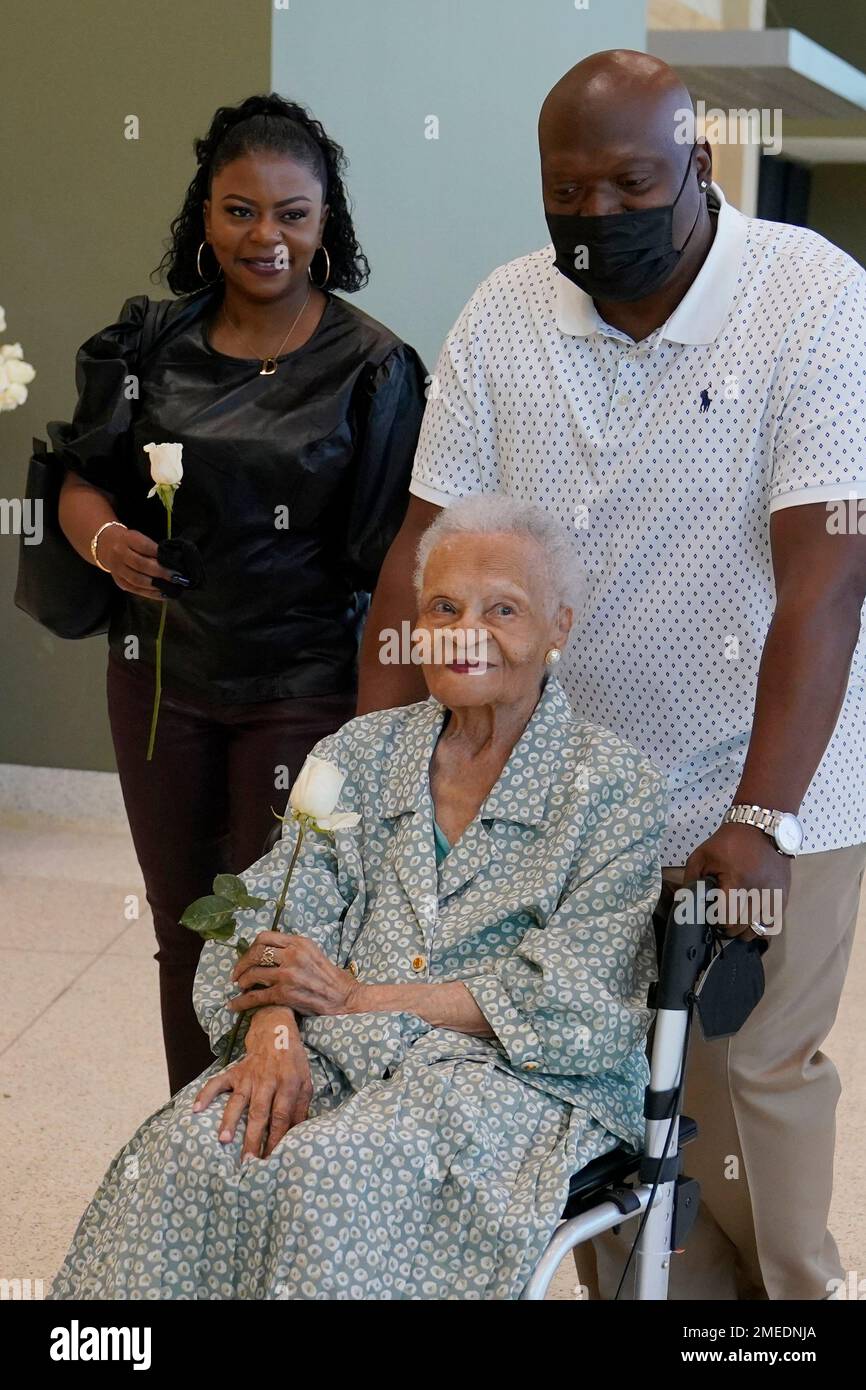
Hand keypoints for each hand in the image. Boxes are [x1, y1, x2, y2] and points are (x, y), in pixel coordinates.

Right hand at [98, 526, 174, 601]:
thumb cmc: (129, 542)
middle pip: (141, 565)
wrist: (106, 546)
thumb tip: (171, 562)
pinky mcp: (119, 582)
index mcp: (127, 540)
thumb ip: (152, 548)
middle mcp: (120, 554)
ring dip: (156, 585)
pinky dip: (151, 593)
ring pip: (137, 580)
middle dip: (161, 572)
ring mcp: (118, 569)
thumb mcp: (138, 538)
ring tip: (171, 587)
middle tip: (176, 576)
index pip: (145, 547)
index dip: (159, 555)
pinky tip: (163, 594)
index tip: (173, 561)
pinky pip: (135, 590)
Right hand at [191, 1007, 311, 1159]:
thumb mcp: (306, 1081)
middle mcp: (267, 1081)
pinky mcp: (234, 1071)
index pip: (281, 1115)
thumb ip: (302, 1108)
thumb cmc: (293, 1061)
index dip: (276, 1138)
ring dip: (230, 1121)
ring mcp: (248, 1076)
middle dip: (253, 1138)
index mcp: (288, 1084)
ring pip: (238, 1101)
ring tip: (223, 1141)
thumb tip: (298, 1135)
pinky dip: (206, 1094)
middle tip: (249, 1161)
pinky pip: (218, 1083)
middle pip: (259, 1113)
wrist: (276, 1030)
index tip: (271, 1158)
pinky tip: (196, 1109)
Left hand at [229, 931, 361, 1016]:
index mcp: (298, 942)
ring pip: (253, 974)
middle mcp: (292, 955)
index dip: (251, 947)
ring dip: (242, 981)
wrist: (344, 998)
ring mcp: (287, 974)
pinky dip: (241, 1001)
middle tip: (237, 974)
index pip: (265, 937)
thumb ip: (291, 949)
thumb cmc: (329, 976)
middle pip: (256, 953)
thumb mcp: (312, 952)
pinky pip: (256, 996)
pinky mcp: (284, 994)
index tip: (248, 957)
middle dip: (242, 964)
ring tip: (240, 987)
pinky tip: (234, 1005)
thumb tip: (266, 952)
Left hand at [683, 822, 791, 940]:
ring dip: (747, 930)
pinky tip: (752, 919)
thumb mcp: (702, 856)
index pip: (728, 919)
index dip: (717, 923)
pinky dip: (762, 926)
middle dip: (730, 929)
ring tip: (738, 921)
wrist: (761, 827)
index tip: (712, 917)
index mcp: (736, 882)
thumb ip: (691, 880)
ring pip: (761, 930)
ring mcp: (774, 895)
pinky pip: (774, 923)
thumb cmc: (728, 842)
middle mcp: (759, 892)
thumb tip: (686, 903)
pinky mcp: (783, 896)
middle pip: (743, 928)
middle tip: (722, 920)